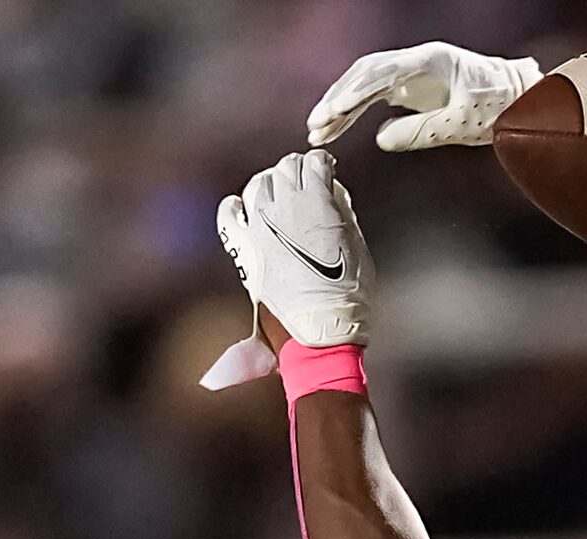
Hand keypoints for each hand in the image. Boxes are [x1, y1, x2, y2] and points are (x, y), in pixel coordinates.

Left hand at [215, 151, 372, 351]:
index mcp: (316, 199)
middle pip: (286, 169)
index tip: (325, 170)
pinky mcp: (244, 247)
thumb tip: (332, 193)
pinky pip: (228, 216)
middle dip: (297, 170)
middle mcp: (285, 204)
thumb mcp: (358, 242)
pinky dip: (233, 206)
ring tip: (277, 192)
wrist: (323, 327)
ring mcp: (260, 224)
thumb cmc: (348, 291)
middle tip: (303, 180)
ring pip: (258, 185)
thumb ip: (343, 210)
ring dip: (270, 183)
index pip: (315, 162)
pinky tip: (239, 206)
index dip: (322, 164)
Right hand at [308, 43, 541, 151]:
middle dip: (338, 99)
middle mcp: (416, 60)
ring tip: (318, 130)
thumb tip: (382, 139)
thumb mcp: (462, 125)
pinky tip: (337, 125)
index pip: (382, 72)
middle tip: (316, 125)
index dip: (355, 92)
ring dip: (340, 105)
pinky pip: (374, 95)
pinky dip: (355, 111)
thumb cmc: (498, 107)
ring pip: (365, 82)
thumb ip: (422, 131)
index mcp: (431, 61)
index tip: (335, 110)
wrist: (518, 99)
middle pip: (366, 73)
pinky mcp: (410, 87)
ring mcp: (411, 72)